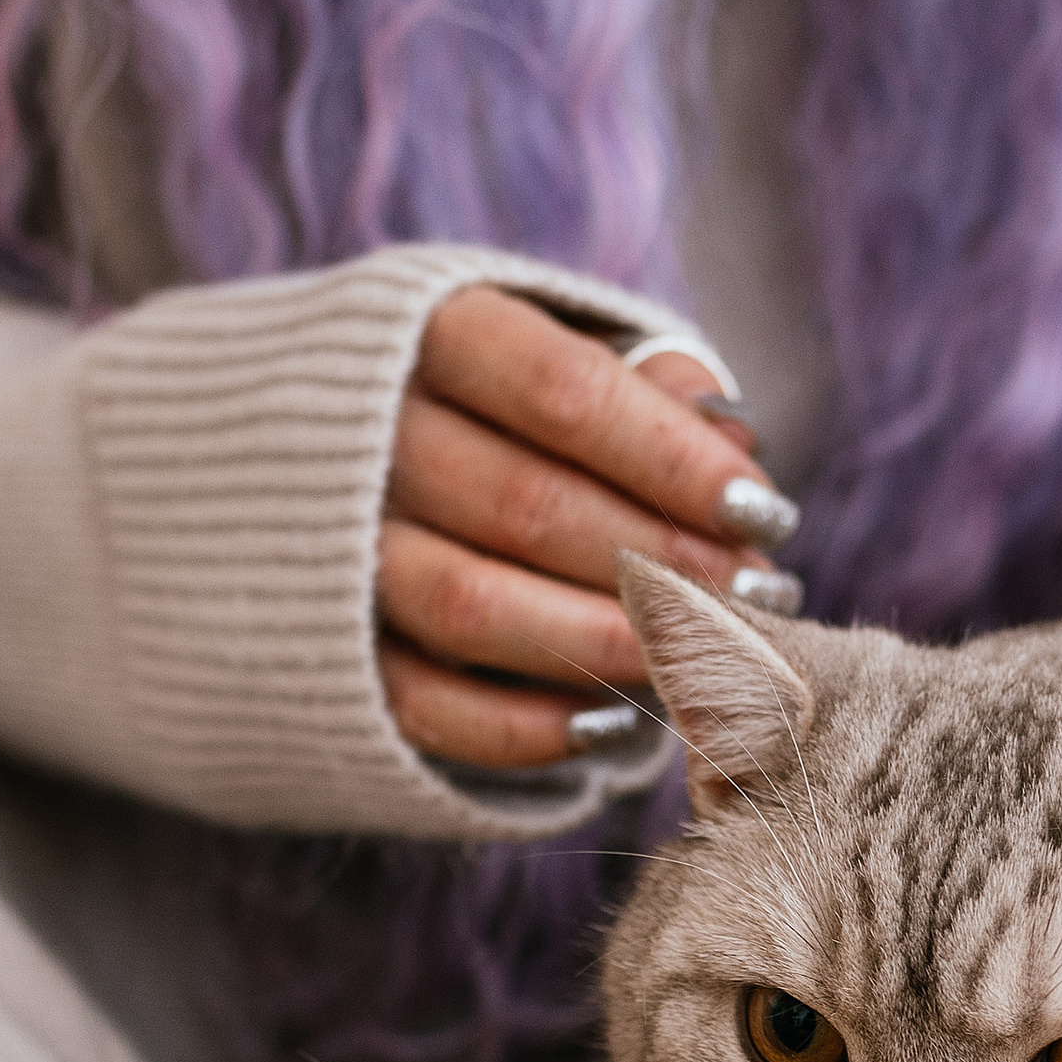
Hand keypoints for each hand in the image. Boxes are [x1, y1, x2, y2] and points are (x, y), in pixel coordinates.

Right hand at [378, 285, 795, 770]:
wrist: (298, 451)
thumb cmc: (484, 405)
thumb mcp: (557, 356)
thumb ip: (645, 385)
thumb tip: (730, 441)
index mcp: (427, 334)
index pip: (562, 391)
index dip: (671, 458)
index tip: (763, 511)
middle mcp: (364, 439)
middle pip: (526, 505)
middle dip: (663, 558)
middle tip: (760, 594)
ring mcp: (334, 552)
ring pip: (472, 606)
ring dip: (607, 639)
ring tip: (702, 651)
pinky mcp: (332, 655)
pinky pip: (425, 704)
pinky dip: (526, 726)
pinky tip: (615, 720)